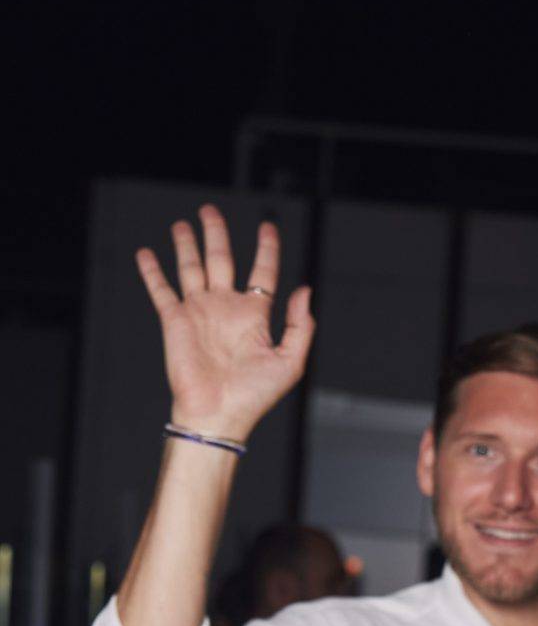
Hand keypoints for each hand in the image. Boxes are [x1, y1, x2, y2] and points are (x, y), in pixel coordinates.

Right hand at [136, 204, 314, 443]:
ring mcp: (199, 312)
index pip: (263, 272)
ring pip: (192, 268)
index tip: (267, 227)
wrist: (217, 414)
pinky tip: (146, 253)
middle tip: (210, 211)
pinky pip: (161, 290)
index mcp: (254, 315)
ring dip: (186, 245)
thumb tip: (304, 290)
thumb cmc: (253, 396)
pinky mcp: (175, 321)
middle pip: (222, 259)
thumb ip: (301, 326)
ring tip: (182, 224)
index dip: (266, 248)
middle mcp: (225, 308)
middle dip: (216, 233)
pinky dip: (152, 271)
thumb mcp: (290, 361)